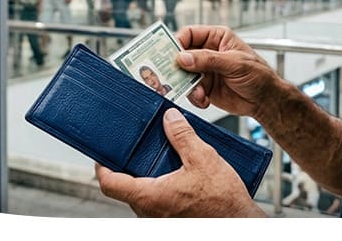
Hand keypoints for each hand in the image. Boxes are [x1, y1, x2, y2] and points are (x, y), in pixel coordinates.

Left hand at [95, 108, 264, 216]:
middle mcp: (150, 211)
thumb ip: (182, 135)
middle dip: (126, 167)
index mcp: (150, 196)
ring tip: (158, 154)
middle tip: (133, 147)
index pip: (110, 184)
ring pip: (141, 195)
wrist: (239, 222)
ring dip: (145, 176)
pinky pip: (156, 200)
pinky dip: (159, 184)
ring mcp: (160, 218)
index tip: (103, 153)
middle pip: (124, 189)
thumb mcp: (202, 158)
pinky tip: (175, 170)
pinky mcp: (172, 218)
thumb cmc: (222, 200)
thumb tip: (169, 118)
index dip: (102, 167)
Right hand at [175, 25, 279, 117]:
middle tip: (171, 77)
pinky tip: (204, 100)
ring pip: (183, 75)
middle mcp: (207, 52)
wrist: (265, 101)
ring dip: (187, 86)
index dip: (177, 43)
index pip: (189, 34)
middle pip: (181, 55)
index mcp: (216, 38)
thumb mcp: (235, 64)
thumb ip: (208, 60)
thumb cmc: (258, 75)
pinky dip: (194, 97)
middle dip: (177, 68)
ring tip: (199, 93)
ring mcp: (205, 70)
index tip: (171, 55)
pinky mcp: (204, 87)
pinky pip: (190, 91)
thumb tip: (184, 57)